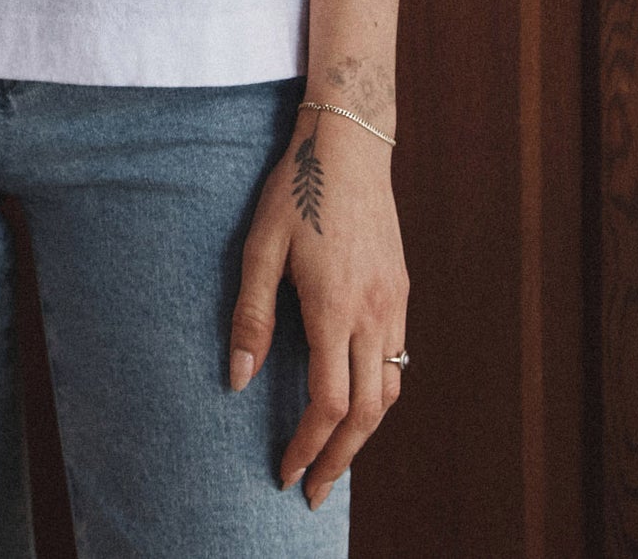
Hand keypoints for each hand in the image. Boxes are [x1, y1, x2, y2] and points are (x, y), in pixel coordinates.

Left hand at [228, 107, 408, 509]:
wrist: (349, 145)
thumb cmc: (297, 191)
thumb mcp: (259, 247)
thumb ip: (251, 316)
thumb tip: (237, 380)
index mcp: (335, 307)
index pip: (328, 403)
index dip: (308, 446)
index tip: (287, 473)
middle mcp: (373, 313)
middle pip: (368, 412)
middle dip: (341, 458)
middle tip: (316, 491)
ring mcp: (394, 303)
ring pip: (390, 390)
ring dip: (363, 432)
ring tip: (335, 455)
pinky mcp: (401, 289)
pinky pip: (397, 359)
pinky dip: (379, 393)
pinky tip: (357, 398)